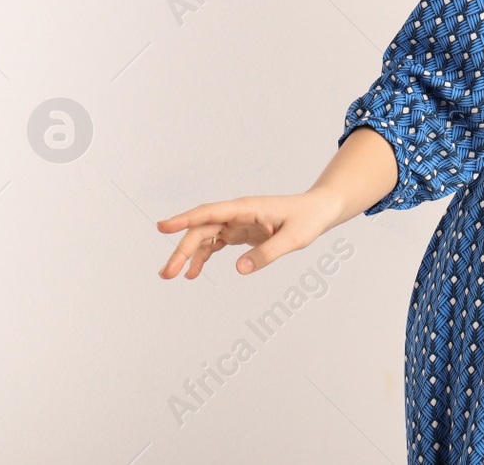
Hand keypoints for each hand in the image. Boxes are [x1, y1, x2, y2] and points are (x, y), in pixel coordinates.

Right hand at [156, 191, 336, 279]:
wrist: (320, 211)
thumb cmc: (308, 219)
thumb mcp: (293, 239)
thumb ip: (267, 253)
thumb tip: (240, 269)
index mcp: (247, 208)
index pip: (210, 212)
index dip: (184, 219)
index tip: (163, 226)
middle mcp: (237, 213)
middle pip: (201, 228)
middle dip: (182, 249)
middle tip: (166, 273)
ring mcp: (237, 222)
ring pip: (204, 236)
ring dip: (188, 255)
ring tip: (173, 276)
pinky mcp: (240, 232)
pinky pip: (215, 243)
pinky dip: (203, 257)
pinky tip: (193, 273)